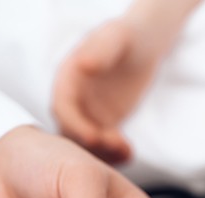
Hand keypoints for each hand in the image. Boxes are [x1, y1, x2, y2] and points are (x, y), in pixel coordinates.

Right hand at [52, 17, 158, 162]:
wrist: (142, 46)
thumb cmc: (127, 36)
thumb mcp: (115, 37)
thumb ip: (100, 51)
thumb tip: (83, 65)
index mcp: (67, 79)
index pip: (62, 107)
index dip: (75, 124)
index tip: (93, 136)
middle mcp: (72, 100)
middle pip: (71, 131)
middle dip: (90, 143)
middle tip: (115, 146)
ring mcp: (86, 115)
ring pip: (86, 143)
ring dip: (103, 152)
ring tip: (125, 150)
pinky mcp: (101, 125)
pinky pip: (103, 146)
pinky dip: (114, 154)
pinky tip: (129, 153)